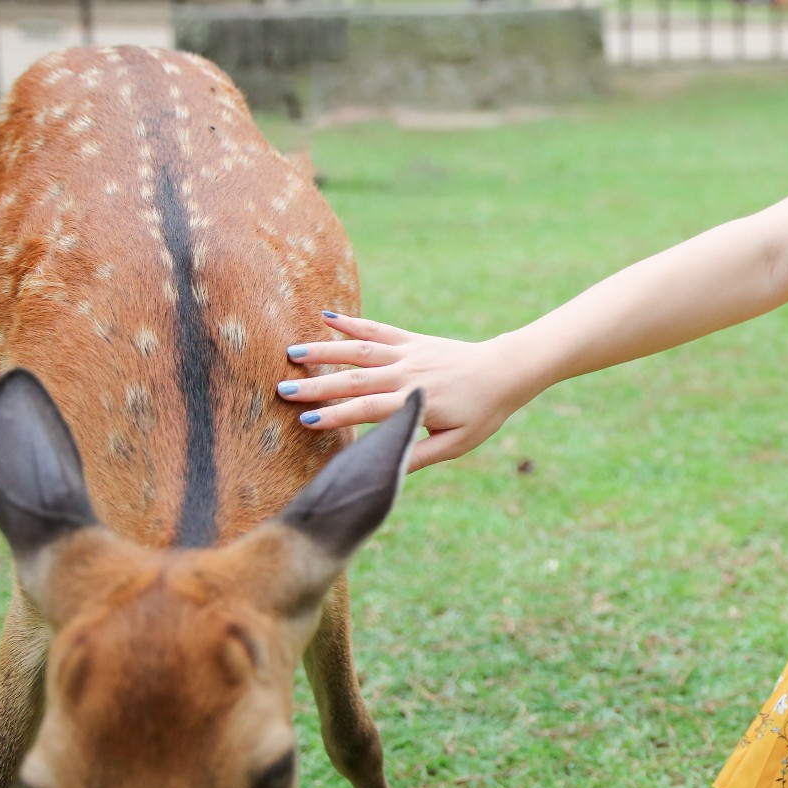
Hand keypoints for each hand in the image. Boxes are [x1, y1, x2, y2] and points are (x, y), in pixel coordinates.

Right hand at [278, 312, 534, 469]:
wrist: (506, 371)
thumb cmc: (482, 412)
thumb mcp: (455, 444)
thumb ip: (418, 455)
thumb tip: (384, 471)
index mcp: (414, 401)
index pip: (367, 410)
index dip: (336, 416)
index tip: (305, 422)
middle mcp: (406, 374)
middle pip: (354, 380)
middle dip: (317, 386)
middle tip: (281, 389)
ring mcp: (408, 354)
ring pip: (360, 350)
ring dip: (325, 351)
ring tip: (291, 353)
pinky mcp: (412, 341)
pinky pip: (378, 329)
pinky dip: (352, 322)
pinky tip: (326, 317)